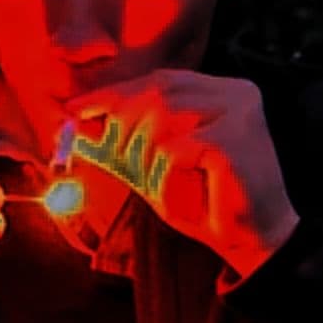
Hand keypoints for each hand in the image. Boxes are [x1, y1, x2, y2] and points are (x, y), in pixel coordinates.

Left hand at [58, 70, 302, 278]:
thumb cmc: (203, 204)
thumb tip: (71, 123)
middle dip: (121, 125)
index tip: (74, 110)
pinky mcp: (235, 140)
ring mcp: (239, 112)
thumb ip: (117, 143)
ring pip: (162, 116)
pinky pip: (174, 149)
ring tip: (152, 187)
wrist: (250, 241)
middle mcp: (235, 92)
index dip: (113, 94)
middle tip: (110, 158)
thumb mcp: (150, 168)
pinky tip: (173, 199)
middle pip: (156, 92)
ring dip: (142, 157)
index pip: (158, 80)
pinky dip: (161, 177)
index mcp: (221, 91)